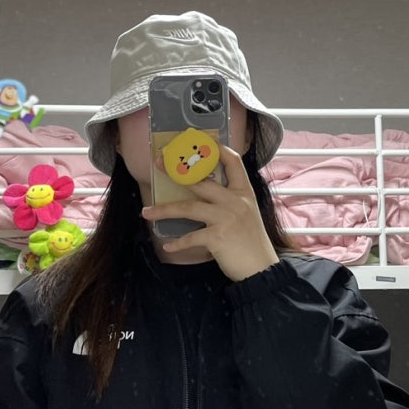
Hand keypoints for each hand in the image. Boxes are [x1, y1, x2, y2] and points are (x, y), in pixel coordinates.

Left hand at [141, 146, 278, 281]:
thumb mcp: (247, 214)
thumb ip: (231, 201)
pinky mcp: (218, 237)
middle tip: (158, 164)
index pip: (233, 161)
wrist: (261, 268)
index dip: (216, 148)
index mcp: (244, 192)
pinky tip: (168, 246)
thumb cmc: (252, 242)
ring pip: (189, 207)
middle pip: (201, 181)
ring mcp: (226, 218)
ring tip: (146, 212)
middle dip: (176, 171)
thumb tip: (204, 193)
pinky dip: (178, 243)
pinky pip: (191, 237)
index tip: (200, 141)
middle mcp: (235, 201)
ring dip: (164, 210)